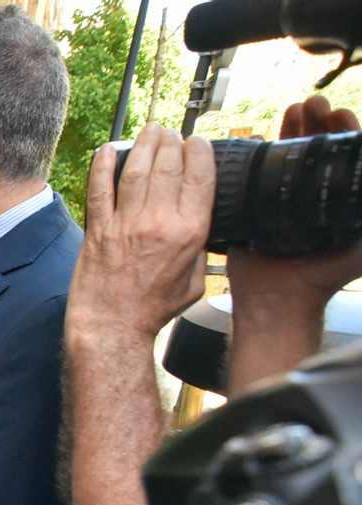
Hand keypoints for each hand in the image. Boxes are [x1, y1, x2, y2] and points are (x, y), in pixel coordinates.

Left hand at [66, 123, 215, 342]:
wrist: (111, 327)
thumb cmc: (151, 310)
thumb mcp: (195, 282)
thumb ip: (200, 249)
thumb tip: (200, 223)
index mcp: (189, 233)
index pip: (200, 177)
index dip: (199, 151)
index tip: (197, 143)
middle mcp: (159, 223)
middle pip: (169, 165)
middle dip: (171, 141)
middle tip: (170, 133)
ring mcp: (126, 224)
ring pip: (136, 169)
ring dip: (144, 144)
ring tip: (149, 131)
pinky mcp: (98, 228)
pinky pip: (100, 187)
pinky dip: (103, 164)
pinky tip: (109, 149)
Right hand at [226, 96, 361, 321]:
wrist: (279, 298)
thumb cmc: (322, 277)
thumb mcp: (361, 245)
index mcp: (338, 203)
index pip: (343, 159)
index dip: (343, 132)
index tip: (339, 114)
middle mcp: (311, 199)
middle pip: (315, 151)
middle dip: (316, 124)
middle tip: (315, 104)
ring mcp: (282, 203)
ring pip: (288, 158)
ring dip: (292, 131)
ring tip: (294, 110)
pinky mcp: (255, 210)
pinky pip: (256, 176)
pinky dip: (260, 154)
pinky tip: (262, 137)